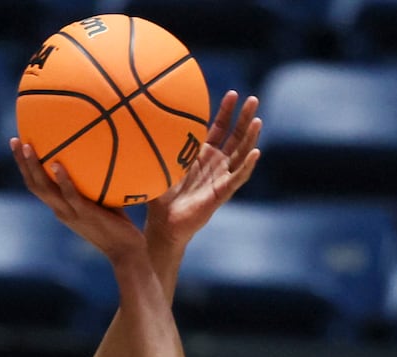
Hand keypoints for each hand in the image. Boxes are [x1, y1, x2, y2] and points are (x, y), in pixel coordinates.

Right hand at [11, 138, 145, 261]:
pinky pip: (69, 195)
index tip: (19, 145)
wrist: (126, 251)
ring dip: (34, 167)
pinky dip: (61, 180)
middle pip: (34, 185)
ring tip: (28, 146)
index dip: (26, 167)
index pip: (37, 186)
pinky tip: (56, 164)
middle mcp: (61, 211)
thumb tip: (102, 153)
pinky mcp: (85, 214)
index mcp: (61, 208)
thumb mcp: (103, 200)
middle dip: (22, 163)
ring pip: (45, 189)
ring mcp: (71, 213)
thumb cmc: (119, 225)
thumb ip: (97, 182)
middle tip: (14, 140)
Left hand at [145, 91, 262, 249]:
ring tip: (258, 120)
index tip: (233, 93)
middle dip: (245, 117)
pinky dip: (248, 165)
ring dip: (251, 137)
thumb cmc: (160, 195)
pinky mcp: (222, 193)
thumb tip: (139, 118)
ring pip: (242, 154)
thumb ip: (157, 144)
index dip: (227, 111)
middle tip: (254, 99)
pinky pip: (238, 177)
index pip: (220, 128)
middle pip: (236, 136)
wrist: (163, 223)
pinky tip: (256, 152)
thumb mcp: (159, 163)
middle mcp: (216, 164)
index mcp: (203, 154)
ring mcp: (222, 177)